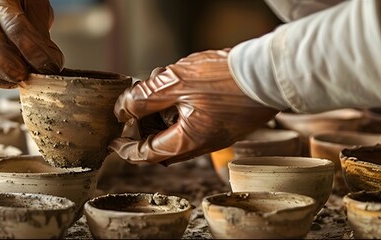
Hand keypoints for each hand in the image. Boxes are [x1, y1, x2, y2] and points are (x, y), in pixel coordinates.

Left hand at [111, 50, 278, 164]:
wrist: (269, 73)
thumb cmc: (224, 80)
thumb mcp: (173, 83)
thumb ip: (143, 98)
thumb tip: (121, 110)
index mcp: (187, 142)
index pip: (146, 154)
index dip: (125, 148)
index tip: (112, 142)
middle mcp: (202, 144)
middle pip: (161, 141)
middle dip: (146, 120)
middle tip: (141, 97)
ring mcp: (216, 133)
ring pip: (178, 126)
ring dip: (164, 107)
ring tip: (164, 80)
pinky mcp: (226, 120)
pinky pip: (195, 117)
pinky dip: (182, 103)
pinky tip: (185, 80)